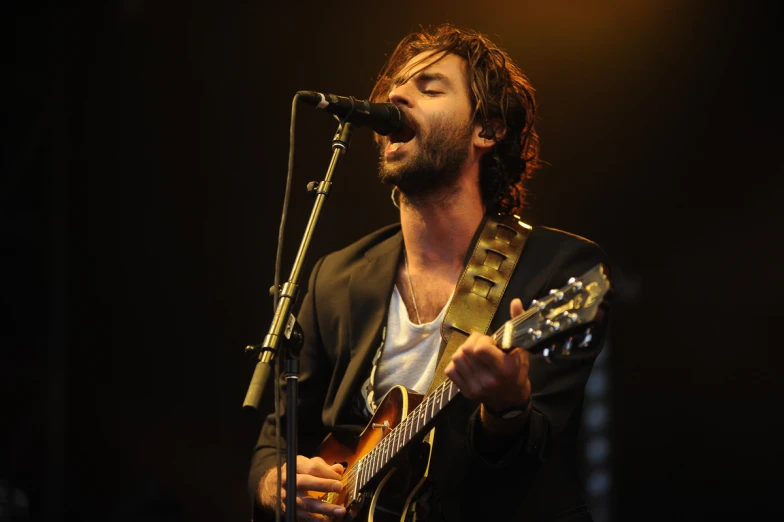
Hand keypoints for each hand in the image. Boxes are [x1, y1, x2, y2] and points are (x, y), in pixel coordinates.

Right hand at [259, 455, 345, 520]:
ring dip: (324, 508)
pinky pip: (303, 516)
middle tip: (339, 487)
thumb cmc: (296, 474)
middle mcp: (289, 480)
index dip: (326, 472)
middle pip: (304, 482)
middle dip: (323, 485)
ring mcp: (288, 497)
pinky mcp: (289, 510)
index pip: (311, 467)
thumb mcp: (307, 465)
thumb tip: (339, 469)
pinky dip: (316, 519)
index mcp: (295, 466)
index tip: (339, 478)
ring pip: (305, 503)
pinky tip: (329, 520)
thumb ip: (323, 467)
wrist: (272, 486)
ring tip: (340, 511)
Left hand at [444, 298, 530, 415]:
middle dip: (472, 343)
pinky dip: (456, 364)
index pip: (480, 348)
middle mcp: (489, 380)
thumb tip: (515, 302)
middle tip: (482, 346)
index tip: (491, 342)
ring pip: (456, 358)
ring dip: (464, 352)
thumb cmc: (517, 371)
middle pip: (466, 350)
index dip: (482, 340)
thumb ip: (516, 325)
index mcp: (505, 368)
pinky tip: (468, 364)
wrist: (510, 400)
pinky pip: (450, 370)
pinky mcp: (465, 392)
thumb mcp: (521, 349)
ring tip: (475, 355)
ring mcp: (476, 388)